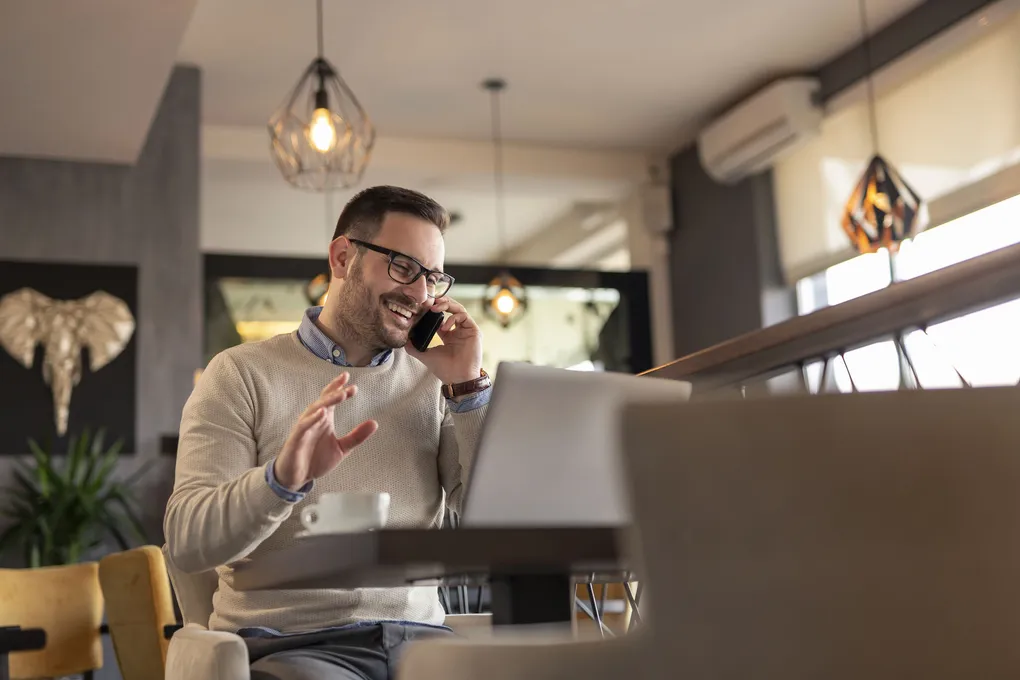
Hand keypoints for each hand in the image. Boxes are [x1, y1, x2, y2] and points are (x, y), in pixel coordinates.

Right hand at [273, 373, 377, 490]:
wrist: (297, 478)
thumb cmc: (316, 460)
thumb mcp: (341, 448)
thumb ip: (356, 436)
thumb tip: (375, 423)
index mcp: (324, 419)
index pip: (331, 399)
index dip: (339, 389)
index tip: (352, 382)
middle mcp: (313, 420)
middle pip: (323, 400)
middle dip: (335, 391)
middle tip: (348, 385)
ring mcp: (304, 428)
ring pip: (314, 409)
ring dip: (327, 401)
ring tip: (340, 394)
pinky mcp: (296, 439)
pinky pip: (304, 426)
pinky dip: (312, 418)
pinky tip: (322, 413)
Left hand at [404, 297, 482, 384]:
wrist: (458, 378)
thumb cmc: (445, 369)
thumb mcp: (425, 355)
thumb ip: (413, 347)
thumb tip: (403, 340)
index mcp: (448, 335)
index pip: (441, 317)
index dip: (432, 310)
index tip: (422, 307)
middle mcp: (458, 331)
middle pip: (451, 309)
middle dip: (440, 302)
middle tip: (429, 301)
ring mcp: (466, 330)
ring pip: (458, 308)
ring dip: (446, 305)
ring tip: (434, 308)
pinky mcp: (473, 331)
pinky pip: (464, 316)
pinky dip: (452, 317)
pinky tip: (444, 327)